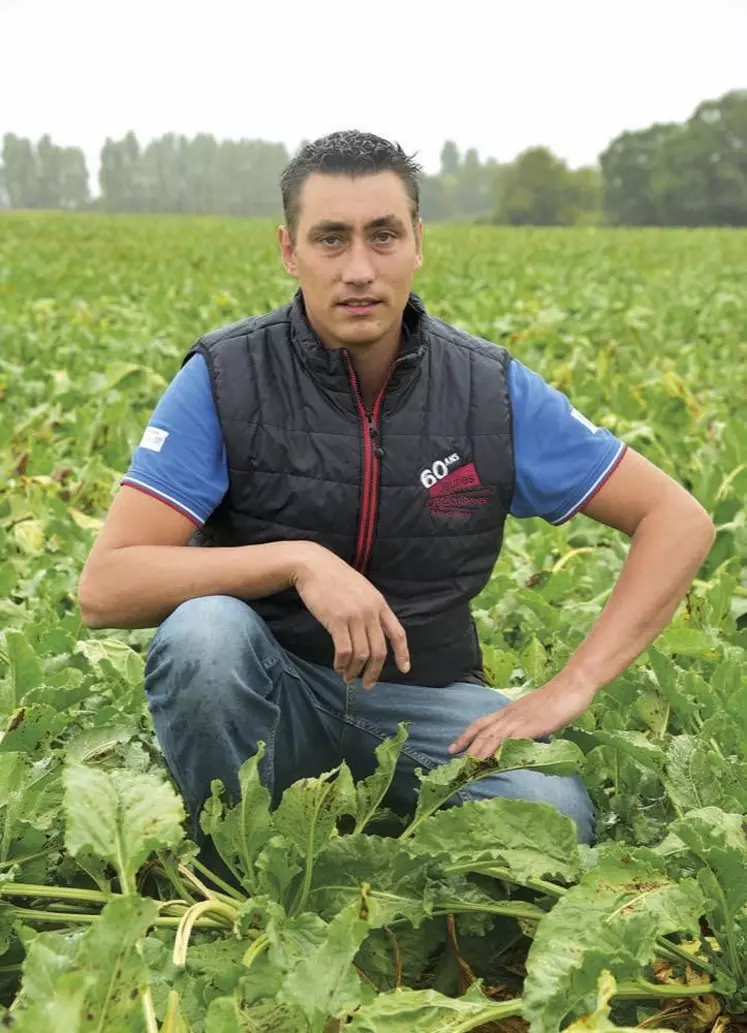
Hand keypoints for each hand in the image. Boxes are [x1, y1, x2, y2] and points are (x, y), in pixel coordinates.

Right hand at [291, 543, 409, 689]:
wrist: (314, 566)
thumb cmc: (335, 578)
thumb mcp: (361, 590)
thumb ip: (370, 609)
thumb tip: (371, 633)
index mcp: (380, 604)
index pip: (398, 633)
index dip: (403, 653)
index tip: (404, 669)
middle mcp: (371, 611)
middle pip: (379, 651)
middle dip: (374, 672)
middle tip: (367, 684)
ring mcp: (355, 616)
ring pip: (362, 654)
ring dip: (355, 670)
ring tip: (348, 677)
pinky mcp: (337, 620)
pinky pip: (344, 651)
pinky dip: (342, 663)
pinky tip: (338, 667)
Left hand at [448, 675, 594, 759]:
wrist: (572, 684)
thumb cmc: (557, 699)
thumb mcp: (536, 715)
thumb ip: (525, 726)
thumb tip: (519, 741)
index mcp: (509, 711)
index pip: (480, 724)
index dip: (465, 736)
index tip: (452, 748)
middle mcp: (509, 715)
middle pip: (482, 732)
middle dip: (467, 748)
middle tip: (453, 763)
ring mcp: (520, 720)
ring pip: (492, 737)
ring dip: (478, 752)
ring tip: (467, 766)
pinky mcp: (532, 726)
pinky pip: (512, 739)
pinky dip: (501, 751)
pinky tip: (494, 761)